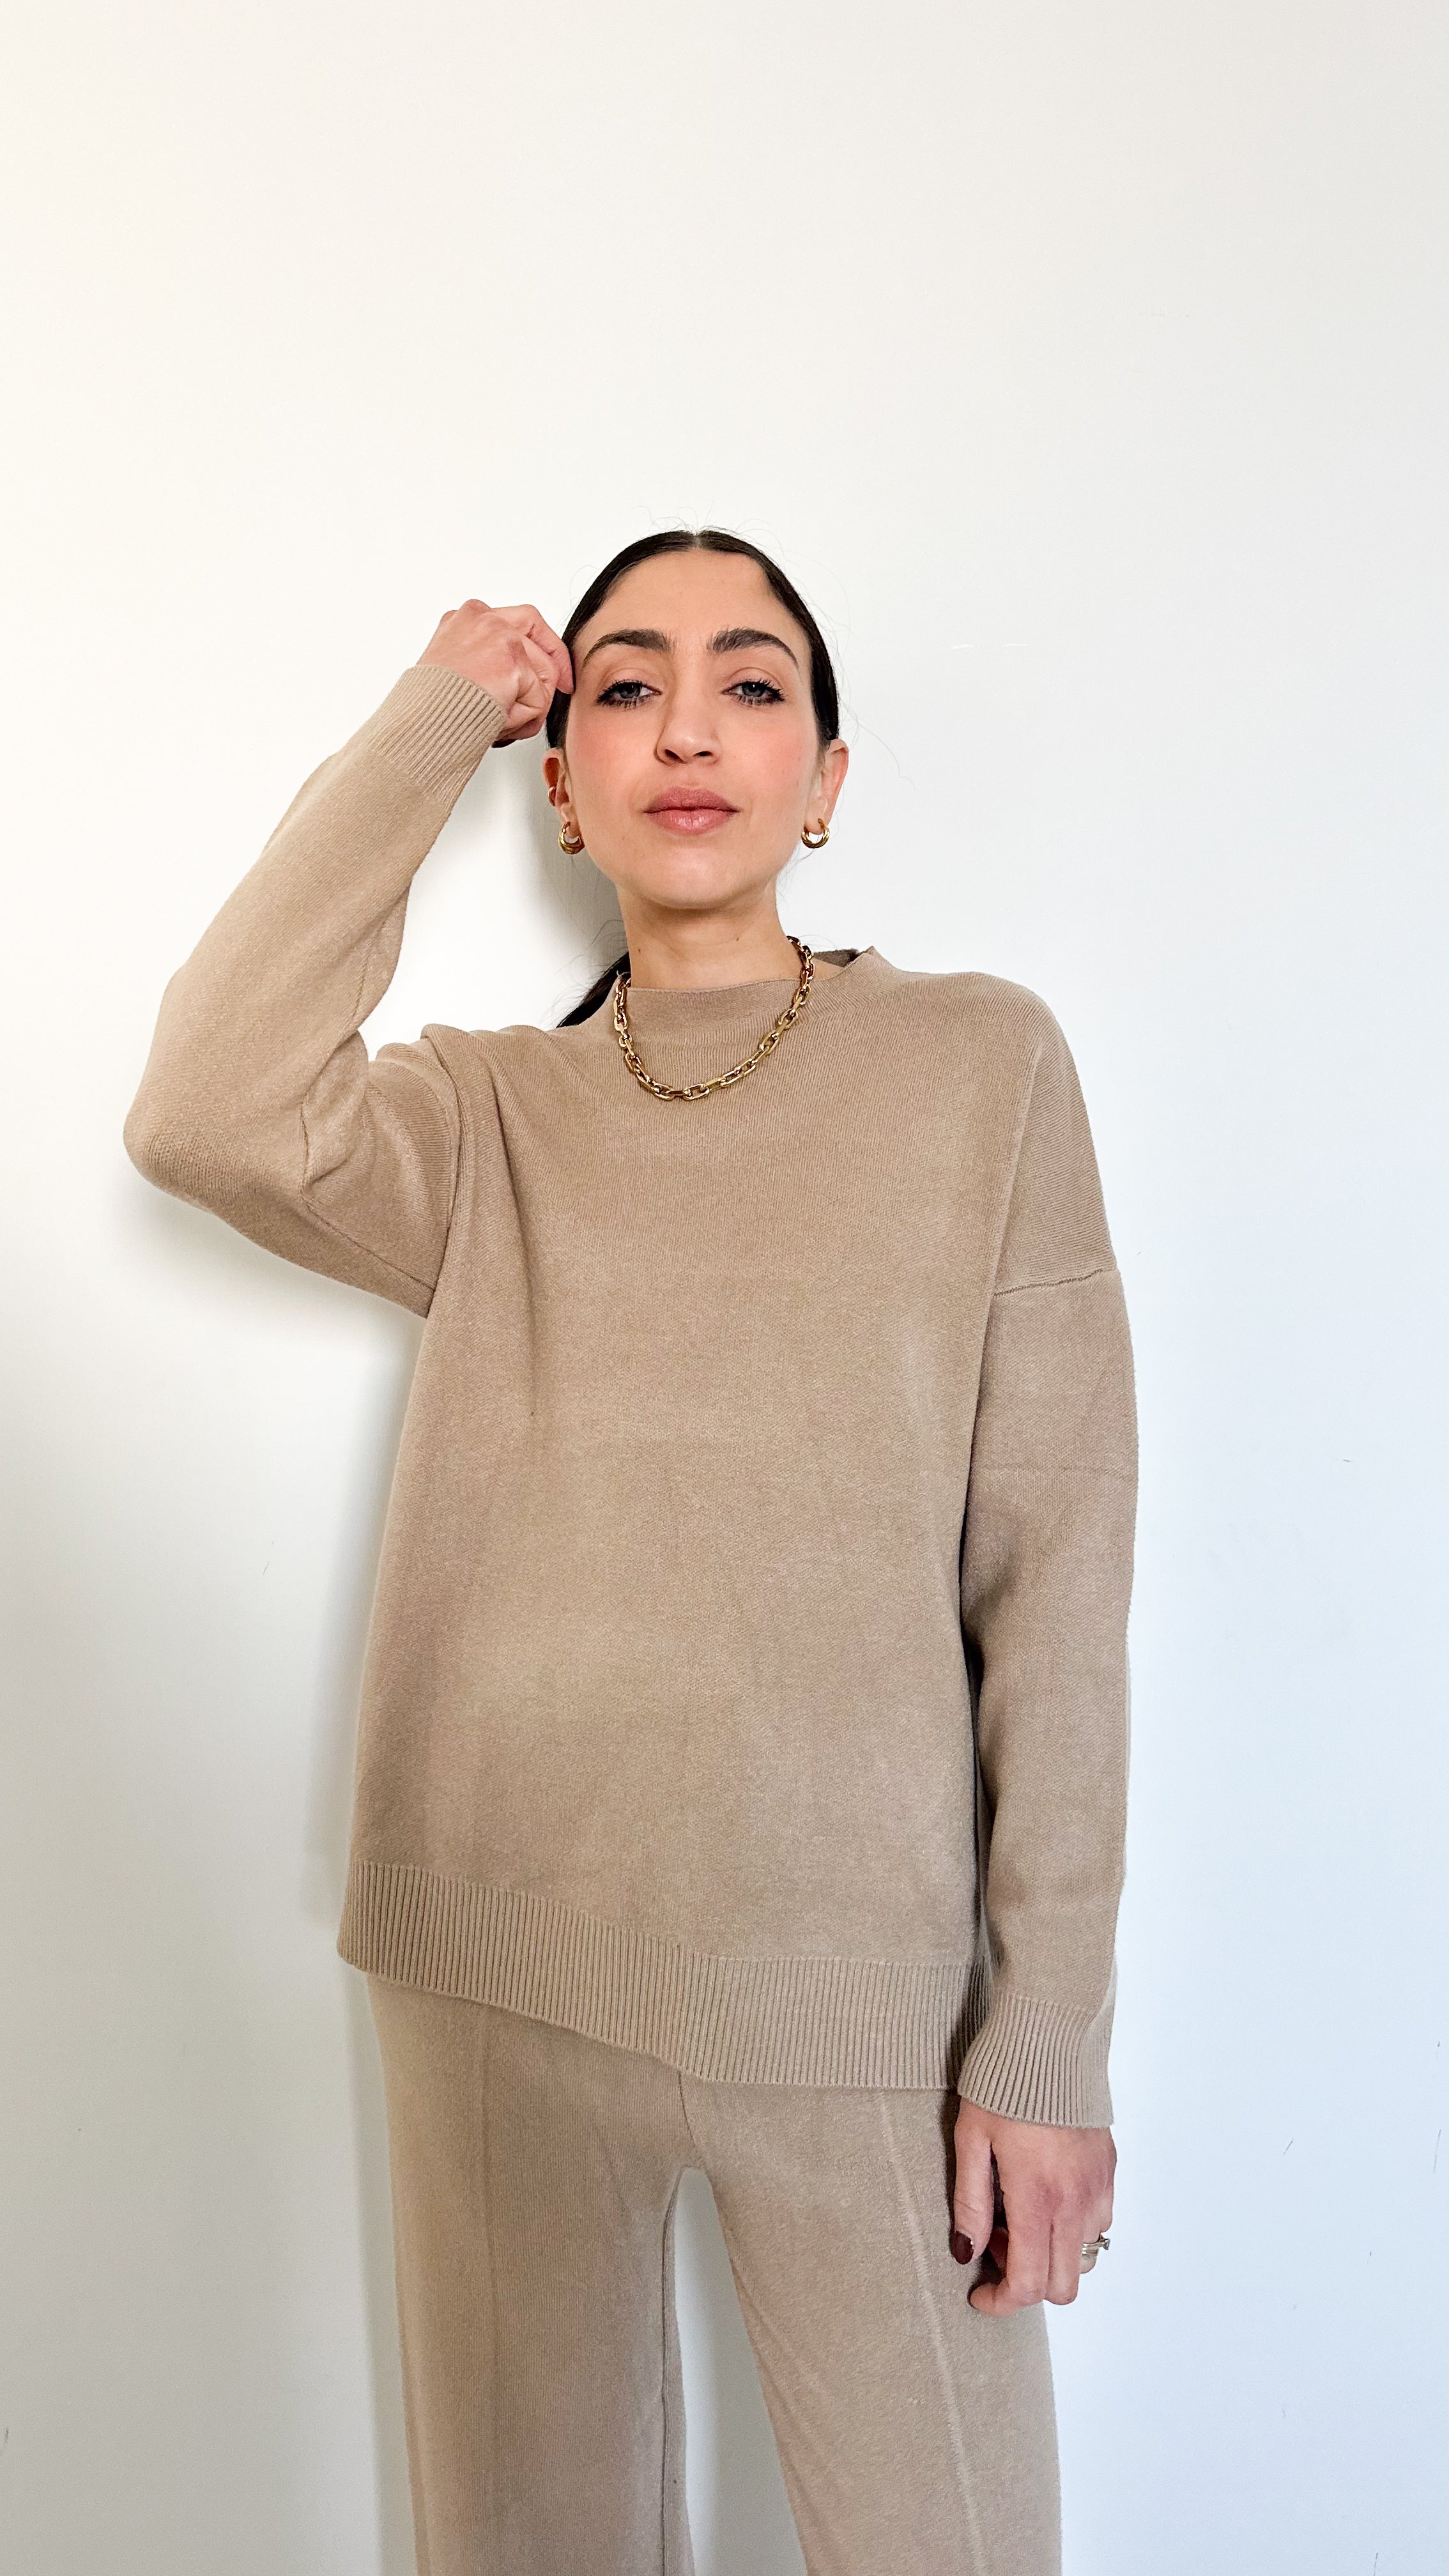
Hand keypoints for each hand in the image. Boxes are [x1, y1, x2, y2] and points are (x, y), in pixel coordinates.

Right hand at [417, 598, 572, 743]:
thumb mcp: (457, 670)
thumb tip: (525, 678)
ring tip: (499, 721)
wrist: (421, 722)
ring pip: (543, 675)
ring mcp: (500, 637)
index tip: (557, 671)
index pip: (523, 620)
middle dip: (553, 669)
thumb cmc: (430, 706)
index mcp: (467, 618)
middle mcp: (485, 619)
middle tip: (563, 689)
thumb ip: (488, 661)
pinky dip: (523, 720)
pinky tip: (498, 724)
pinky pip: (538, 699)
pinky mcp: (512, 663)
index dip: (546, 646)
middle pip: (540, 637)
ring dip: (529, 707)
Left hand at [951, 2097, 1114, 2314]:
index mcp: (1037, 2198)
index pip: (1029, 2283)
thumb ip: (970, 2203)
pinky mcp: (1109, 2171)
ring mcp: (1098, 2188)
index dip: (1002, 2303)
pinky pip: (1098, 2223)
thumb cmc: (1002, 2085)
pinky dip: (1071, 2227)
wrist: (1050, 2039)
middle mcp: (1075, 2202)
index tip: (979, 2295)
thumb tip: (966, 2252)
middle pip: (1064, 2286)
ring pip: (1084, 2257)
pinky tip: (1045, 2192)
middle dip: (1028, 2284)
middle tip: (996, 2242)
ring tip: (1018, 2211)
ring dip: (1051, 2254)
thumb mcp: (970, 2140)